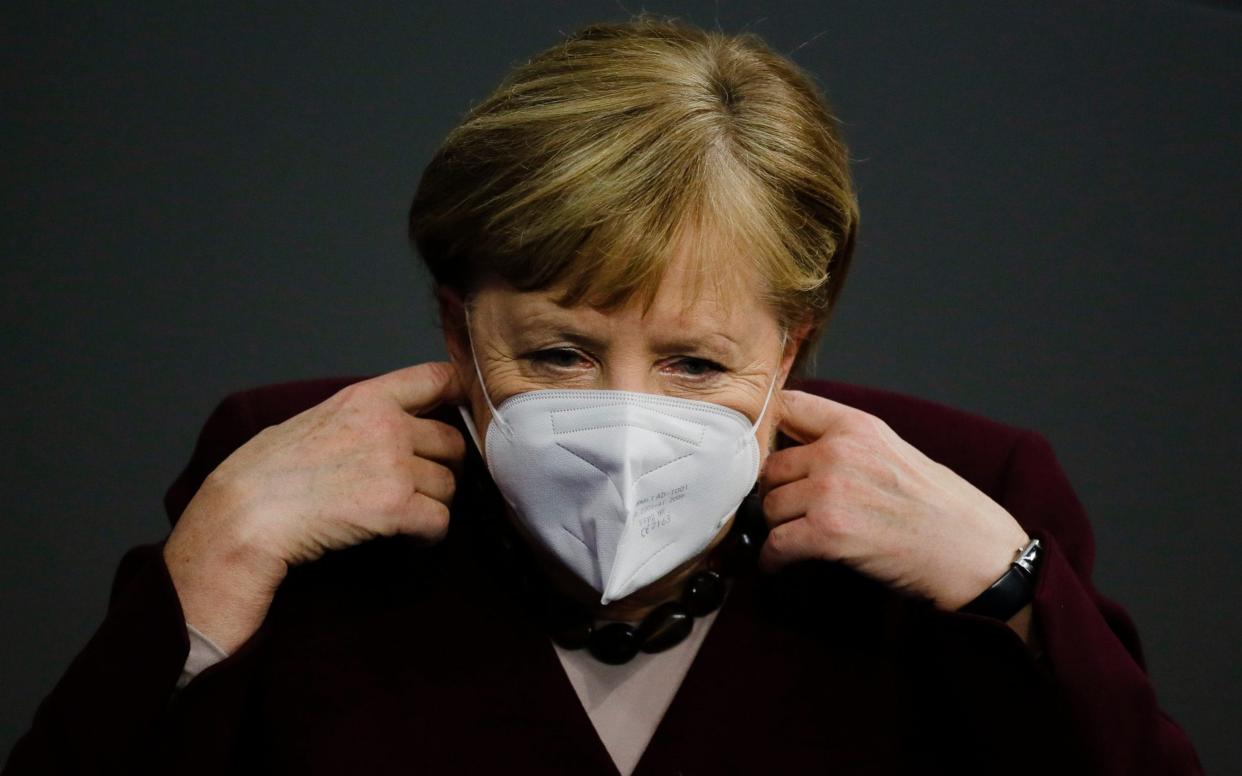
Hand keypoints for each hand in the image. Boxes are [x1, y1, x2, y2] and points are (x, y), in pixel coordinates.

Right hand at [163, 362, 467, 651]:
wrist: (244, 515)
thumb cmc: (263, 473)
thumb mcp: (312, 419)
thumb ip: (356, 417)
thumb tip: (383, 426)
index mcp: (365, 398)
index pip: (434, 377)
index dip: (456, 392)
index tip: (461, 409)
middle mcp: (388, 425)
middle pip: (451, 441)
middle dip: (443, 464)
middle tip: (424, 484)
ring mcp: (395, 466)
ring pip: (448, 485)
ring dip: (433, 503)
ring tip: (407, 516)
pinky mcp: (397, 507)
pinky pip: (439, 521)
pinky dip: (430, 535)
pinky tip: (410, 539)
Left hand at [759, 390, 1030, 612]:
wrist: (974, 551)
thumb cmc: (942, 508)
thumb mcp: (895, 451)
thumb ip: (848, 444)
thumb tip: (800, 450)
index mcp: (857, 426)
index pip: (789, 406)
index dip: (769, 430)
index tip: (764, 451)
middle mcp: (838, 452)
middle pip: (771, 466)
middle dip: (775, 491)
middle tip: (785, 511)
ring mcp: (831, 491)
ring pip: (770, 506)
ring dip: (776, 527)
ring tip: (790, 539)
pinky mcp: (828, 532)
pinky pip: (776, 543)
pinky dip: (774, 559)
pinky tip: (781, 564)